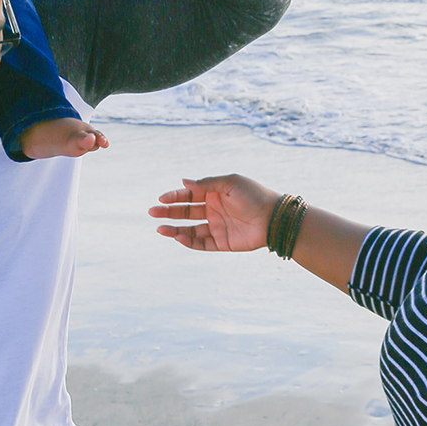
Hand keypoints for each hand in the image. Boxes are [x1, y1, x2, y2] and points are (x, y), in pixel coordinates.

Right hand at [149, 174, 279, 251]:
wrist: (274, 218)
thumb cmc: (254, 195)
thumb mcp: (230, 183)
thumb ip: (207, 184)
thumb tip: (184, 182)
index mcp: (214, 193)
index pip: (189, 195)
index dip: (175, 197)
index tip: (161, 199)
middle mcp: (213, 210)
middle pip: (186, 212)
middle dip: (168, 212)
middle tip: (152, 212)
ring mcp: (217, 226)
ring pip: (190, 229)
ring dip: (175, 229)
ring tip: (160, 229)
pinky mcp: (222, 242)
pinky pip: (201, 243)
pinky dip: (189, 241)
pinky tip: (179, 237)